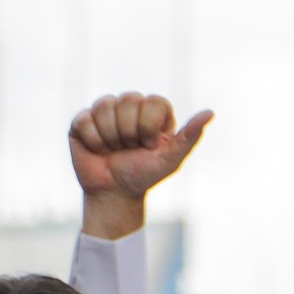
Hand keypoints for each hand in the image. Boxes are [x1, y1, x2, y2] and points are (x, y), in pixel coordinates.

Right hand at [70, 93, 212, 239]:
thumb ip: (190, 136)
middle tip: (130, 148)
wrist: (114, 194)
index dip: (150, 127)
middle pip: (129, 99)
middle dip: (130, 132)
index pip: (154, 101)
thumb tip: (210, 112)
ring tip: (114, 149)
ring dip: (112, 136)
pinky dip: (94, 141)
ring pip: (105, 105)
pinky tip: (98, 149)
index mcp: (153, 111)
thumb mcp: (171, 160)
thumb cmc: (144, 176)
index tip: (149, 146)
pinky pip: (86, 119)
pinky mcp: (82, 121)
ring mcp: (104, 111)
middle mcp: (129, 105)